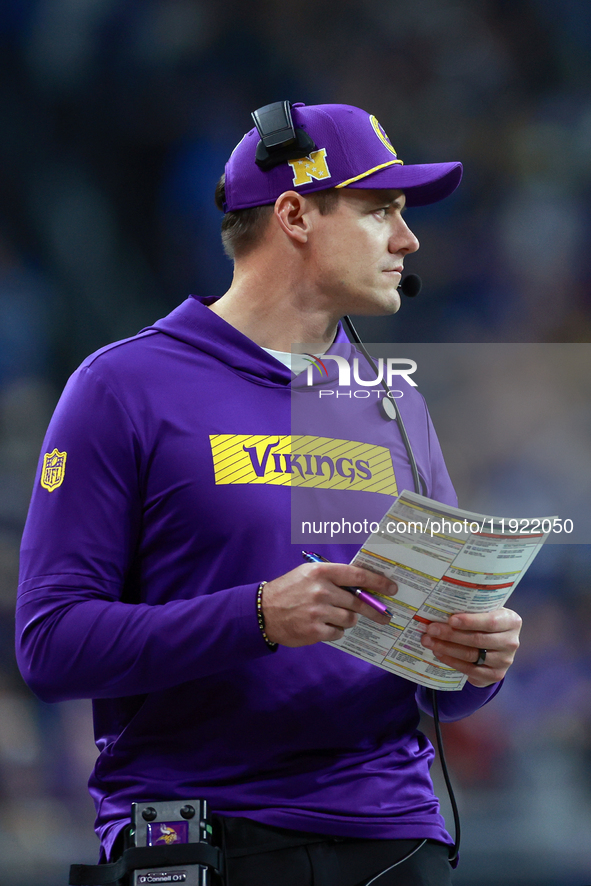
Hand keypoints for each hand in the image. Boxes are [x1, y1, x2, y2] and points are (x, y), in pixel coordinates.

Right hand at [262, 563, 396, 646]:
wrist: (263, 611)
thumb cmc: (290, 590)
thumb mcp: (309, 574)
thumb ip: (334, 577)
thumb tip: (363, 585)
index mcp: (321, 572)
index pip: (357, 575)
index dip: (378, 582)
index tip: (391, 588)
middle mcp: (321, 590)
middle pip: (358, 602)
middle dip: (374, 610)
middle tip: (384, 615)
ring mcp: (318, 611)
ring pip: (350, 619)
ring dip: (348, 620)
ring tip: (335, 617)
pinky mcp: (315, 630)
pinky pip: (338, 633)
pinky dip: (335, 631)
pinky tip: (324, 626)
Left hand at [420, 608, 521, 686]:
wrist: (496, 648)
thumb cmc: (486, 623)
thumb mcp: (486, 613)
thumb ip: (472, 610)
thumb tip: (440, 607)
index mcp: (511, 621)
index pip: (490, 622)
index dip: (470, 621)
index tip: (450, 619)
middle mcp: (511, 642)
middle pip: (477, 639)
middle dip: (450, 634)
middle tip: (431, 630)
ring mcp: (504, 660)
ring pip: (471, 655)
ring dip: (446, 648)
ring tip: (429, 641)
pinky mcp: (495, 675)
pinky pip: (469, 669)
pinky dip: (451, 661)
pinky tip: (439, 653)